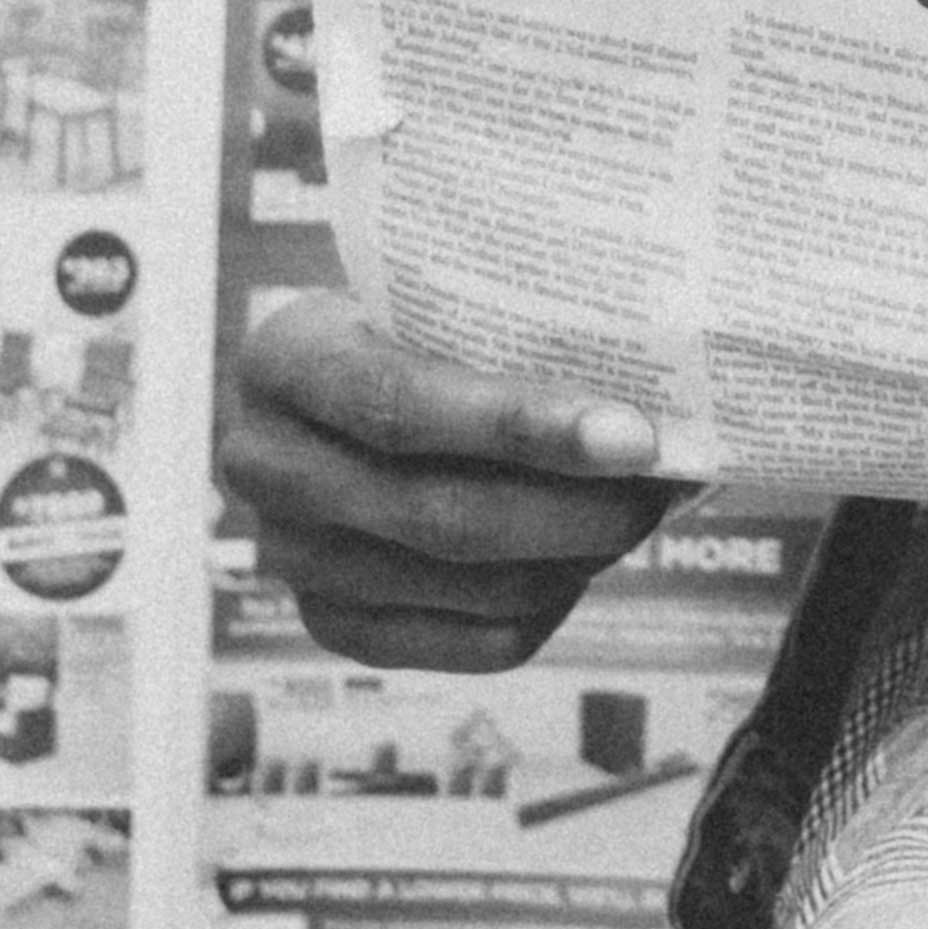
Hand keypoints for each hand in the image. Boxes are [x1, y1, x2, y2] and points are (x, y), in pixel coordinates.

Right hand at [220, 290, 685, 673]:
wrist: (341, 384)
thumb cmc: (406, 320)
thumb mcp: (422, 286)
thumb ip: (507, 310)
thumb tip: (661, 361)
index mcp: (282, 360)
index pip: (401, 404)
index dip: (522, 425)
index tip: (634, 434)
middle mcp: (265, 465)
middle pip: (436, 512)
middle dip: (572, 506)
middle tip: (662, 483)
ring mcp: (292, 557)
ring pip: (461, 584)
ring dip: (572, 558)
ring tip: (638, 514)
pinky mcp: (333, 625)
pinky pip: (466, 642)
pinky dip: (545, 607)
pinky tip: (583, 560)